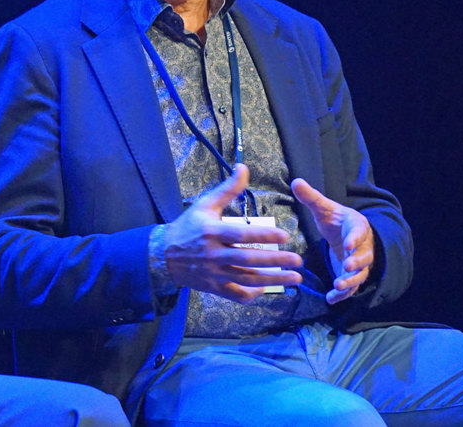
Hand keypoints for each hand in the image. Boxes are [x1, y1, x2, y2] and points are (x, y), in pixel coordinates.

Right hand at [163, 164, 302, 302]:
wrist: (164, 254)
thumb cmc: (188, 226)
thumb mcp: (205, 204)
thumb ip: (228, 188)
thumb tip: (243, 167)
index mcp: (212, 232)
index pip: (241, 235)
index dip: (263, 236)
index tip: (285, 235)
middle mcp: (214, 255)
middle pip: (248, 260)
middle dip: (275, 261)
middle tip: (298, 260)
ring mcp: (215, 274)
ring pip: (247, 280)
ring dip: (273, 280)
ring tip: (295, 277)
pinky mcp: (214, 288)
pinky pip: (236, 295)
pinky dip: (252, 295)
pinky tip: (267, 288)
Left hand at [291, 178, 374, 303]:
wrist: (348, 234)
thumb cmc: (336, 220)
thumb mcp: (324, 208)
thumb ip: (311, 197)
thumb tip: (296, 181)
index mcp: (357, 227)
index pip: (359, 232)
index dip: (355, 238)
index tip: (348, 244)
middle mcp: (363, 246)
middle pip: (364, 256)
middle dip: (356, 262)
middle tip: (346, 266)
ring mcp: (359, 263)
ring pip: (360, 274)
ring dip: (350, 281)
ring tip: (338, 285)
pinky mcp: (352, 275)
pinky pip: (351, 287)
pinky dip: (342, 294)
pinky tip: (331, 299)